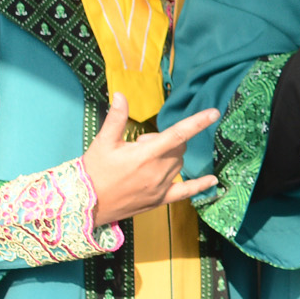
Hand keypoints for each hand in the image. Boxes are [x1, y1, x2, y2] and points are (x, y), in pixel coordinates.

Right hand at [83, 93, 220, 225]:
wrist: (86, 203)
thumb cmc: (93, 171)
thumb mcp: (103, 142)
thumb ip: (116, 118)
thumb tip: (121, 95)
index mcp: (145, 155)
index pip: (178, 134)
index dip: (197, 122)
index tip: (214, 113)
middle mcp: (157, 171)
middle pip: (179, 147)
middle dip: (167, 140)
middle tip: (141, 144)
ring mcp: (160, 187)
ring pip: (179, 164)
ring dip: (171, 156)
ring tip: (144, 160)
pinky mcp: (160, 200)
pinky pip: (185, 192)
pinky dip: (200, 185)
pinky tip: (213, 180)